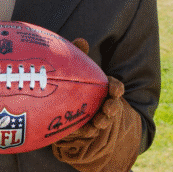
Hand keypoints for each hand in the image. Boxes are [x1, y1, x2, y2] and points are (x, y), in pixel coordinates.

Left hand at [51, 40, 142, 171]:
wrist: (56, 103)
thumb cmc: (70, 81)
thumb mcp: (75, 68)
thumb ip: (79, 54)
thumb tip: (82, 40)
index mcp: (102, 88)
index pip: (114, 88)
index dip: (116, 88)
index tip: (115, 89)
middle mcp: (101, 103)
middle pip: (113, 106)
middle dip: (114, 106)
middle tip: (110, 106)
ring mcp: (94, 117)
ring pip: (103, 120)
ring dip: (104, 120)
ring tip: (100, 120)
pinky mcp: (83, 129)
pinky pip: (88, 131)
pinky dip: (88, 130)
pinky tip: (84, 128)